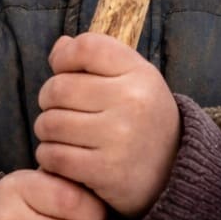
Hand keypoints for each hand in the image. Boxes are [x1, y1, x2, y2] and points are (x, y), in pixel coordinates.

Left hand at [34, 33, 180, 218]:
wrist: (173, 172)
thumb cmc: (142, 119)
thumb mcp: (134, 80)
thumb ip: (98, 58)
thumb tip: (60, 47)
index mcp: (140, 74)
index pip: (87, 47)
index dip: (64, 58)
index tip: (64, 72)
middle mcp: (132, 102)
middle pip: (58, 88)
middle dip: (49, 100)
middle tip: (61, 111)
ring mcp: (119, 137)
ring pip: (49, 124)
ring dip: (47, 131)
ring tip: (63, 135)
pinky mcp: (106, 170)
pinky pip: (53, 156)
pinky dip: (49, 156)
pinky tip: (63, 157)